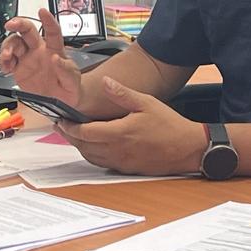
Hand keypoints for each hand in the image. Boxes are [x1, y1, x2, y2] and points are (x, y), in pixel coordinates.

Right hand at [0, 9, 82, 105]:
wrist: (61, 102)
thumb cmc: (69, 87)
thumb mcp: (73, 80)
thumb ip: (66, 70)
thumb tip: (56, 59)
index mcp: (54, 49)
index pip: (52, 31)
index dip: (48, 20)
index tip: (42, 11)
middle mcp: (39, 50)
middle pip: (27, 31)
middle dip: (18, 24)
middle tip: (10, 25)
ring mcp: (27, 59)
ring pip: (14, 43)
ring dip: (7, 46)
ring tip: (7, 56)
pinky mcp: (18, 70)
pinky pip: (7, 61)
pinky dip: (3, 61)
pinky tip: (5, 67)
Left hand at [56, 76, 205, 175]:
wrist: (189, 149)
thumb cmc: (169, 125)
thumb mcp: (146, 102)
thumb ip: (122, 93)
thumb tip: (105, 81)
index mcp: (119, 133)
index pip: (85, 132)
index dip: (69, 127)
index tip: (61, 119)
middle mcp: (117, 151)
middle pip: (83, 146)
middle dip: (70, 136)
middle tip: (61, 126)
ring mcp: (121, 162)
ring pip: (91, 157)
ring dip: (80, 146)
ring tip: (73, 134)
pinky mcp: (127, 168)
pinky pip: (102, 163)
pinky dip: (92, 155)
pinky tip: (92, 146)